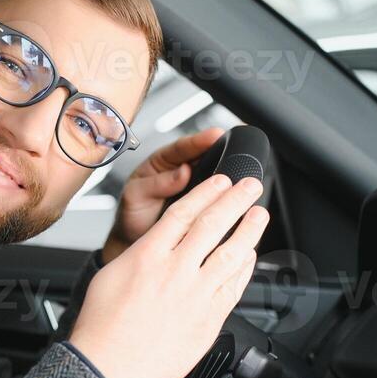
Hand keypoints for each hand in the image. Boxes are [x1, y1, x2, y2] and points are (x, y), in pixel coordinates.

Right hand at [70, 173, 268, 377]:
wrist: (108, 367)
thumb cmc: (102, 328)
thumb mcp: (111, 276)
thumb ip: (140, 256)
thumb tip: (159, 245)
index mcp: (148, 255)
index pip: (184, 212)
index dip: (207, 193)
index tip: (221, 182)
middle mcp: (174, 270)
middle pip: (212, 224)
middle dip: (236, 200)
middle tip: (250, 187)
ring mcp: (194, 295)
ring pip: (230, 253)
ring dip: (249, 230)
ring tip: (260, 215)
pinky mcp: (208, 319)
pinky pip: (233, 287)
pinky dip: (245, 269)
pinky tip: (250, 257)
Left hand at [101, 127, 225, 264]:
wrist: (135, 242)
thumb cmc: (133, 215)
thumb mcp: (137, 196)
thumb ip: (157, 183)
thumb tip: (182, 172)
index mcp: (162, 163)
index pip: (183, 147)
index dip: (200, 140)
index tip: (215, 135)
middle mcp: (181, 172)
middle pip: (205, 157)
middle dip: (221, 151)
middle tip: (237, 147)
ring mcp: (194, 189)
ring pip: (214, 177)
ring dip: (227, 175)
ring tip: (243, 170)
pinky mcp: (202, 205)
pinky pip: (215, 198)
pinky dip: (226, 197)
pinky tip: (237, 196)